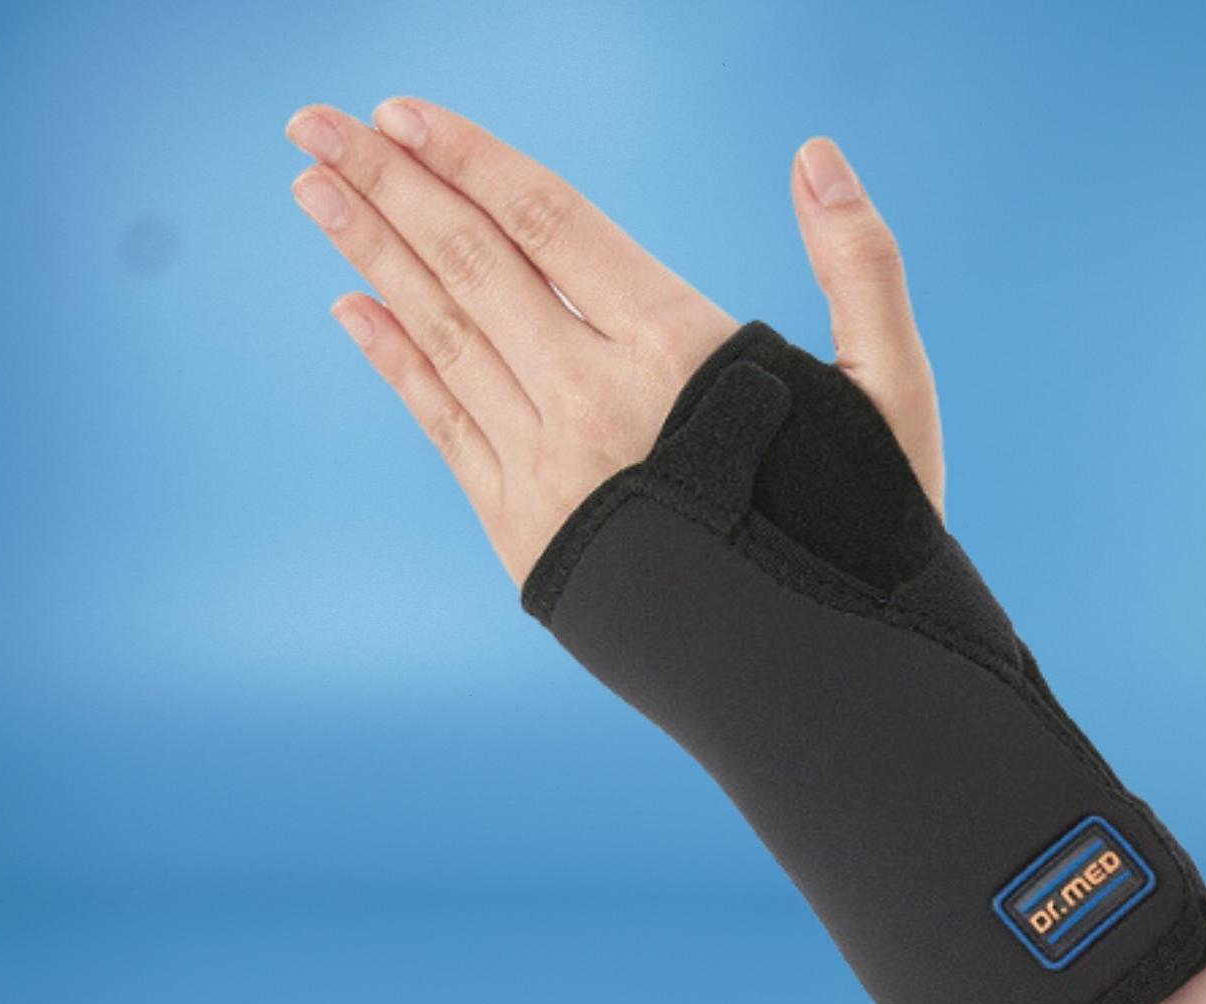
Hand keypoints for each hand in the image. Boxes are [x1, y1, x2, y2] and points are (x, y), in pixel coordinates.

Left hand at [286, 96, 944, 587]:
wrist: (819, 688)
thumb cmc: (862, 538)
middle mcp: (595, 402)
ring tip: (313, 191)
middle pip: (473, 268)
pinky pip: (444, 425)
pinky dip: (397, 362)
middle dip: (388, 187)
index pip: (549, 223)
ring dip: (373, 256)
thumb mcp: (892, 393)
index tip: (401, 113)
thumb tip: (815, 154)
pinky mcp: (528, 531)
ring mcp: (549, 470)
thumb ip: (860, 264)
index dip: (470, 160)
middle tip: (314, 125)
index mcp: (679, 351)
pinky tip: (355, 310)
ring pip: (444, 337)